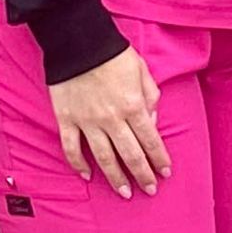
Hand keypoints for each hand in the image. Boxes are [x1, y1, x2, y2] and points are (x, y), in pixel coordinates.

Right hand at [48, 46, 170, 199]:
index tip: (165, 173)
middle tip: (149, 190)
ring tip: (124, 193)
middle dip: (142, 175)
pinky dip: (78, 164)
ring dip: (115, 178)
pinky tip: (87, 176)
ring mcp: (87, 121)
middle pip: (130, 155)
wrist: (77, 39)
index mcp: (132, 105)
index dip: (159, 159)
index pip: (150, 140)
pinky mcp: (66, 119)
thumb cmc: (113, 53)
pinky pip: (71, 148)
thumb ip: (151, 97)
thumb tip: (152, 123)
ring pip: (103, 158)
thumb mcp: (141, 70)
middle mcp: (111, 118)